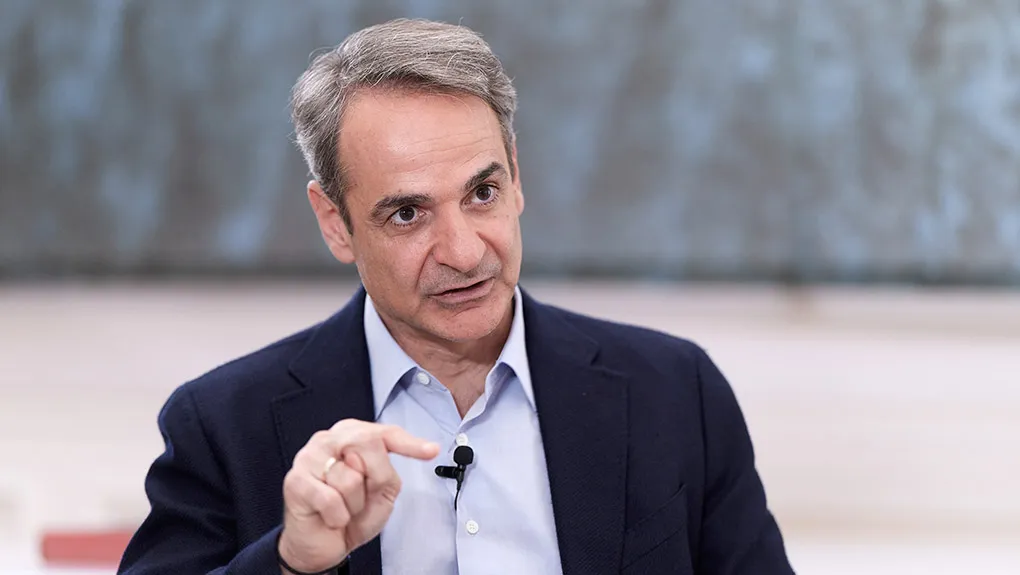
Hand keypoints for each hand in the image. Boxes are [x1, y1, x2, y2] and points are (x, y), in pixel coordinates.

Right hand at [277, 420, 439, 571]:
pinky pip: (332, 500)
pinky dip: (338, 517)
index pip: (385, 433)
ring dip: (353, 504)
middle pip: (368, 444)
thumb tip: (374, 458)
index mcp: (350, 435)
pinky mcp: (295, 481)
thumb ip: (384, 471)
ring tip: (343, 508)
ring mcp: (308, 458)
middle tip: (363, 496)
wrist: (321, 544)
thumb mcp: (382, 493)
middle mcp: (328, 440)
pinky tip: (330, 517)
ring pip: (350, 478)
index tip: (431, 451)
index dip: (409, 443)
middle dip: (375, 477)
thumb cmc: (350, 514)